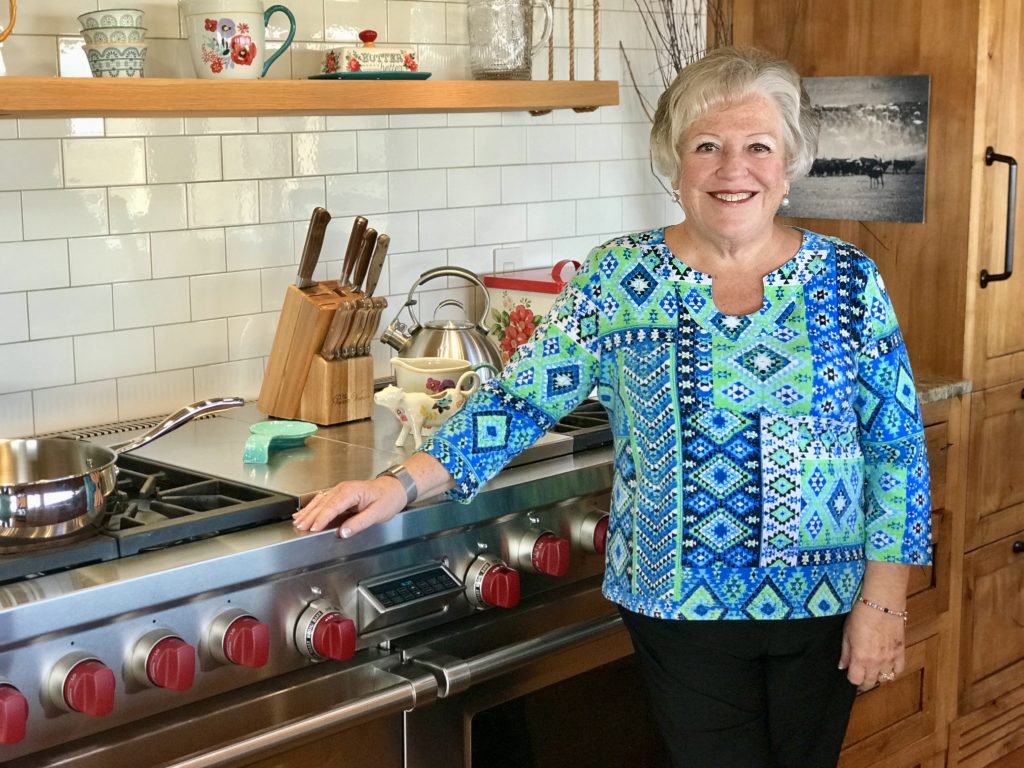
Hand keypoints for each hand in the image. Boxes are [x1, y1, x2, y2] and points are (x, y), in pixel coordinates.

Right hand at [292, 477, 406, 538]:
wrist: (394, 489)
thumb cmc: (388, 499)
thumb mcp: (377, 514)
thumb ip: (359, 523)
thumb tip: (343, 532)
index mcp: (352, 492)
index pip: (333, 506)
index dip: (322, 518)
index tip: (313, 528)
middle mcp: (343, 488)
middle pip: (323, 503)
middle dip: (310, 516)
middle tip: (300, 527)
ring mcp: (340, 490)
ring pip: (320, 501)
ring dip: (308, 511)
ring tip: (298, 522)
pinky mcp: (340, 493)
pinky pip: (323, 500)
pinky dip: (312, 507)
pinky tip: (304, 513)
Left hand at [839, 602, 905, 690]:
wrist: (882, 605)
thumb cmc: (861, 616)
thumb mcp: (846, 633)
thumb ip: (845, 653)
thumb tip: (842, 666)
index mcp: (860, 658)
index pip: (856, 680)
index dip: (852, 679)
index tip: (850, 675)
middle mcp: (875, 662)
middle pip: (870, 682)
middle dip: (864, 682)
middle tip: (861, 677)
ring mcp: (889, 659)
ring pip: (885, 679)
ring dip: (878, 677)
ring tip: (873, 672)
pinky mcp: (900, 653)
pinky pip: (898, 671)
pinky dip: (893, 673)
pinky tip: (888, 669)